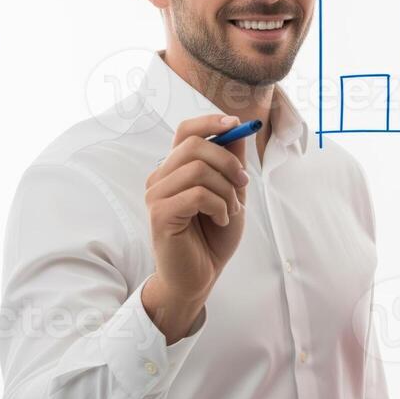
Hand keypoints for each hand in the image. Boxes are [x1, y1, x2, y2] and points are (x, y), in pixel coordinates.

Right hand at [142, 114, 249, 340]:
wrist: (199, 276)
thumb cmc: (212, 237)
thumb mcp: (230, 195)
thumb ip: (231, 164)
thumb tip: (239, 131)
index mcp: (176, 169)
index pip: (186, 131)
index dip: (210, 121)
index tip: (236, 124)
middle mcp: (161, 178)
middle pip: (193, 145)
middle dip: (228, 162)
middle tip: (243, 184)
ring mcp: (157, 195)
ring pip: (198, 170)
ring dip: (226, 190)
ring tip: (231, 210)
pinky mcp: (160, 214)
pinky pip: (197, 195)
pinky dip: (219, 206)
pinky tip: (221, 219)